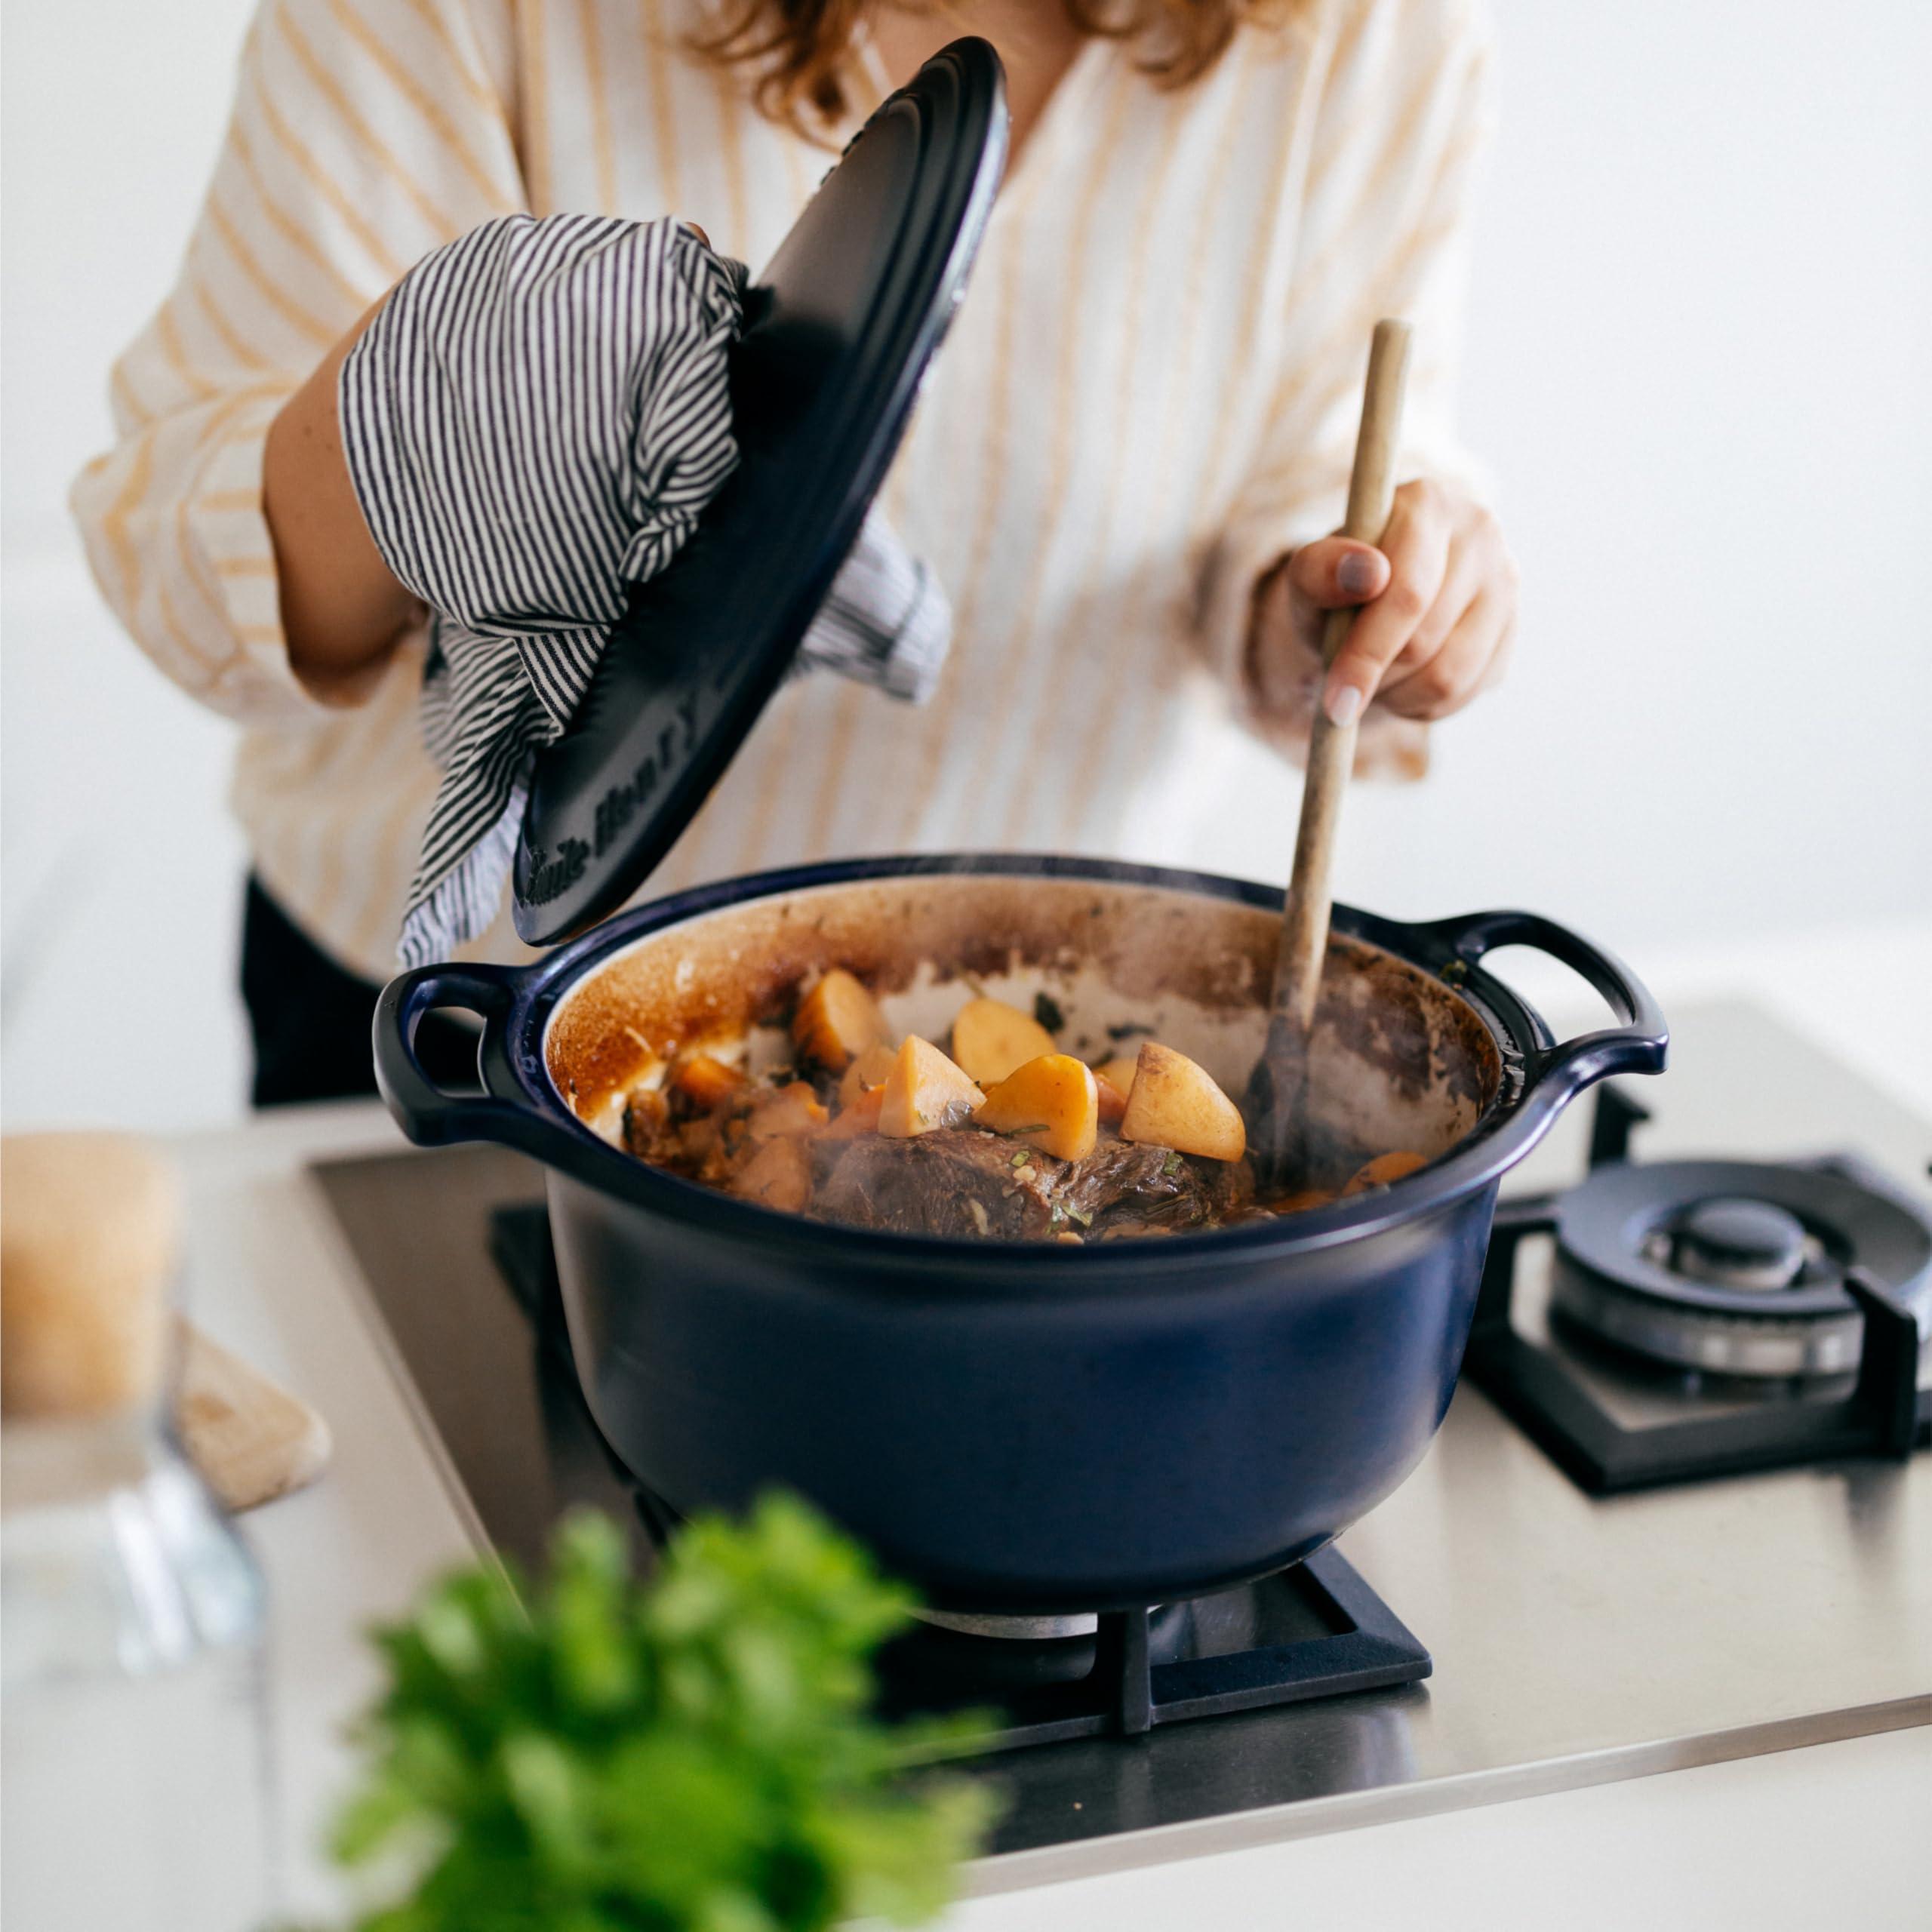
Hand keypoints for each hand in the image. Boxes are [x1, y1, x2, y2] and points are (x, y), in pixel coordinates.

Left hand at [1249, 478, 1517, 730]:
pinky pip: (1465, 691)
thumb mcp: (1306, 580)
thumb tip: (1367, 572)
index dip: (1367, 653)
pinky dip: (1421, 705)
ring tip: (1370, 681)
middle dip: (1376, 676)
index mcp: (1428, 503)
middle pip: (1425, 639)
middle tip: (1342, 691)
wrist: (1365, 603)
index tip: (1335, 701)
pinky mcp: (1510, 629)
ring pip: (1449, 674)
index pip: (1407, 593)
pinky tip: (1399, 684)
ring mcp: (1504, 581)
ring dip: (1397, 696)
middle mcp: (1479, 532)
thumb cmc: (1332, 589)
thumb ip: (1320, 571)